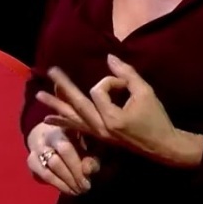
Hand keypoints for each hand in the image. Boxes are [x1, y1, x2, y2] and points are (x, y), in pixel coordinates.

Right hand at [25, 121, 99, 195]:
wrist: (48, 138)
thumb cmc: (77, 142)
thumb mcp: (89, 147)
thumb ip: (92, 158)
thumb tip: (88, 171)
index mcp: (68, 125)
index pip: (77, 139)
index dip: (83, 158)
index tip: (90, 173)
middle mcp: (51, 133)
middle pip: (64, 150)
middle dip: (76, 171)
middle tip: (86, 187)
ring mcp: (38, 146)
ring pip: (52, 164)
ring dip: (67, 181)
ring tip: (79, 191)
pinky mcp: (32, 160)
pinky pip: (44, 174)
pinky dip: (58, 184)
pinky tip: (69, 190)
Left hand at [36, 54, 198, 165]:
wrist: (162, 145)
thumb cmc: (156, 118)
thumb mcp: (146, 92)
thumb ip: (127, 73)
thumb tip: (109, 58)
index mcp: (111, 119)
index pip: (99, 90)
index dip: (112, 81)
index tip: (126, 84)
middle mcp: (100, 128)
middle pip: (77, 103)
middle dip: (64, 86)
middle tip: (51, 70)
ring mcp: (97, 134)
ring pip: (72, 117)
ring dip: (56, 105)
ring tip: (40, 95)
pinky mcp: (98, 136)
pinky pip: (76, 128)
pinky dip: (62, 122)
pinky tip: (48, 119)